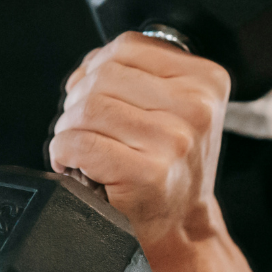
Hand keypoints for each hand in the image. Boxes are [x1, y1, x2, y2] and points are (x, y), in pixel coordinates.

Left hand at [49, 33, 230, 251]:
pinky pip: (81, 144)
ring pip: (88, 108)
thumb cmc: (171, 166)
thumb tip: (88, 66)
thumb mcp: (177, 108)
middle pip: (104, 76)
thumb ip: (140, 75)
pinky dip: (63, 151)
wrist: (182, 225)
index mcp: (207, 81)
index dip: (96, 67)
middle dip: (78, 100)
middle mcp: (197, 108)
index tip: (93, 95)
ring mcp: (174, 141)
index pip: (127, 46)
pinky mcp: (148, 173)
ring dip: (68, 128)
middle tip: (81, 127)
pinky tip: (73, 163)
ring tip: (78, 147)